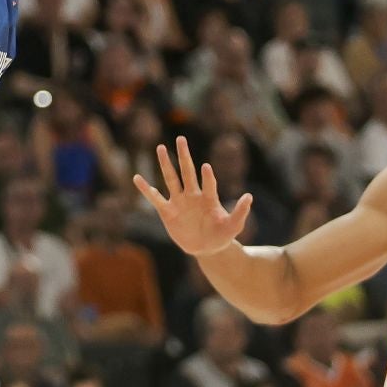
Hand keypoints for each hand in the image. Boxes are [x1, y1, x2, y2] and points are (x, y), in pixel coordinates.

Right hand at [134, 135, 253, 257]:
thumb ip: (240, 212)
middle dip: (184, 156)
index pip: (208, 184)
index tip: (206, 167)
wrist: (207, 248)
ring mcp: (179, 202)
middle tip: (181, 138)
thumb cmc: (222, 235)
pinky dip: (146, 189)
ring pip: (171, 179)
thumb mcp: (233, 225)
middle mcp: (193, 195)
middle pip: (187, 172)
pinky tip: (137, 178)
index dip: (207, 177)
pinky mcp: (167, 212)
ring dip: (166, 164)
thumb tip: (249, 196)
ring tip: (160, 147)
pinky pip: (155, 198)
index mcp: (209, 197)